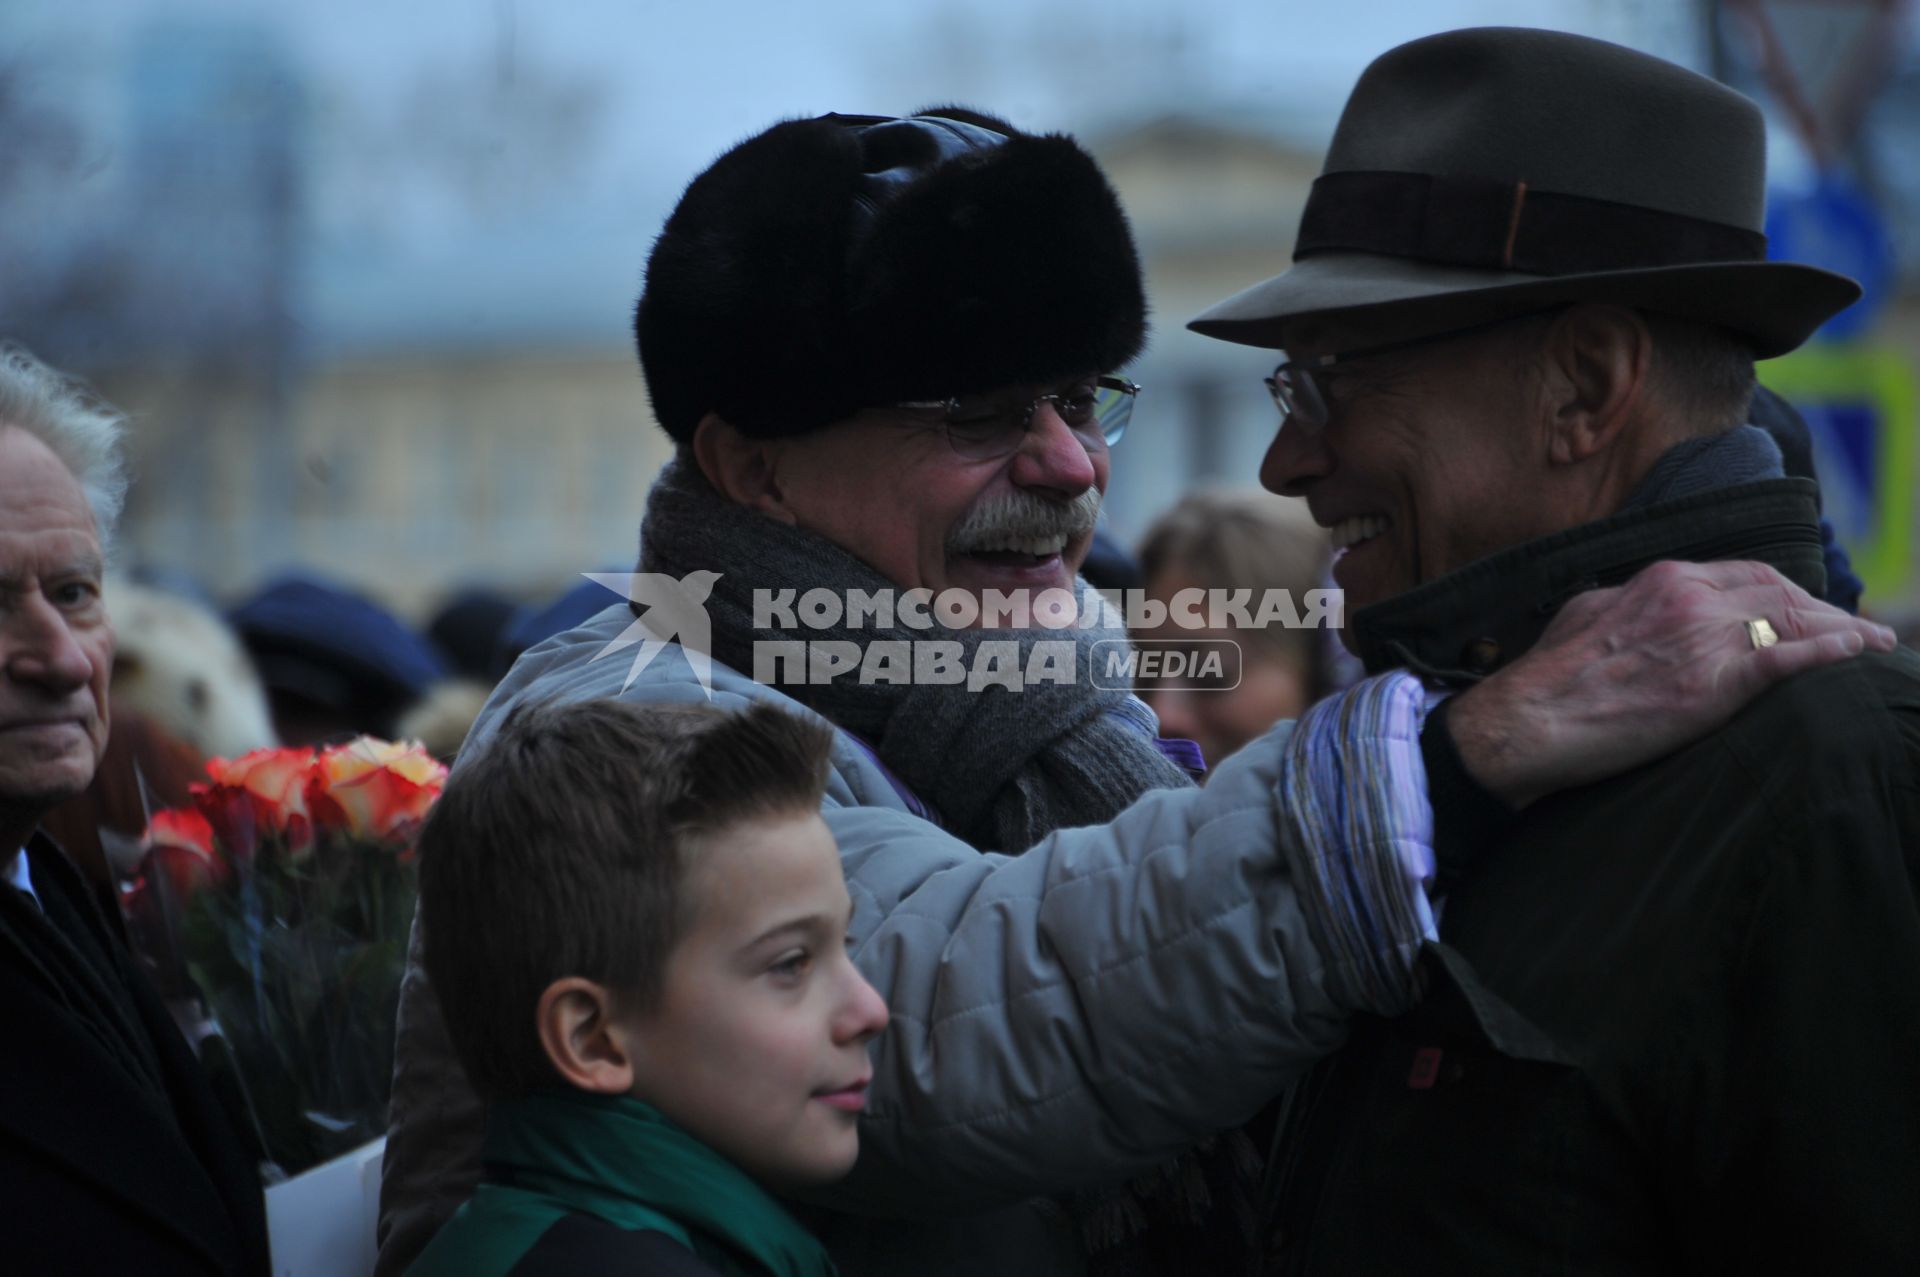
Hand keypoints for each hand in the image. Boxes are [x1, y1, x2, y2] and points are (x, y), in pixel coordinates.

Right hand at [1449, 560, 1896, 807]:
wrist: (1526, 721)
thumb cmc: (1548, 678)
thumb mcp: (1586, 616)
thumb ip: (1628, 603)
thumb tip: (1644, 606)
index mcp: (1661, 579)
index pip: (1746, 574)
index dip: (1787, 592)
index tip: (1809, 610)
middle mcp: (1689, 598)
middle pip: (1781, 593)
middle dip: (1824, 609)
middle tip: (1854, 630)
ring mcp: (1703, 639)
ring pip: (1795, 620)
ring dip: (1841, 629)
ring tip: (1872, 644)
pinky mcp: (1712, 686)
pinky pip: (1791, 658)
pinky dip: (1834, 650)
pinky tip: (1862, 651)